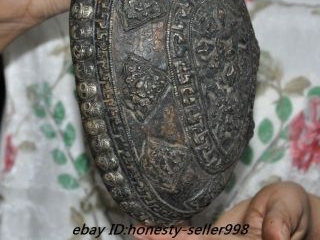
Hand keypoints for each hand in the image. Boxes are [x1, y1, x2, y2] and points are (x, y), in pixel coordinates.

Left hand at [133, 182, 319, 239]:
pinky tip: (157, 229)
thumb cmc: (291, 206)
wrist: (288, 210)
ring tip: (139, 229)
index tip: (157, 235)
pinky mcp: (217, 236)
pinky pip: (192, 237)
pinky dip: (174, 233)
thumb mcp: (290, 206)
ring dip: (165, 238)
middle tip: (137, 231)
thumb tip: (277, 236)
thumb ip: (282, 220)